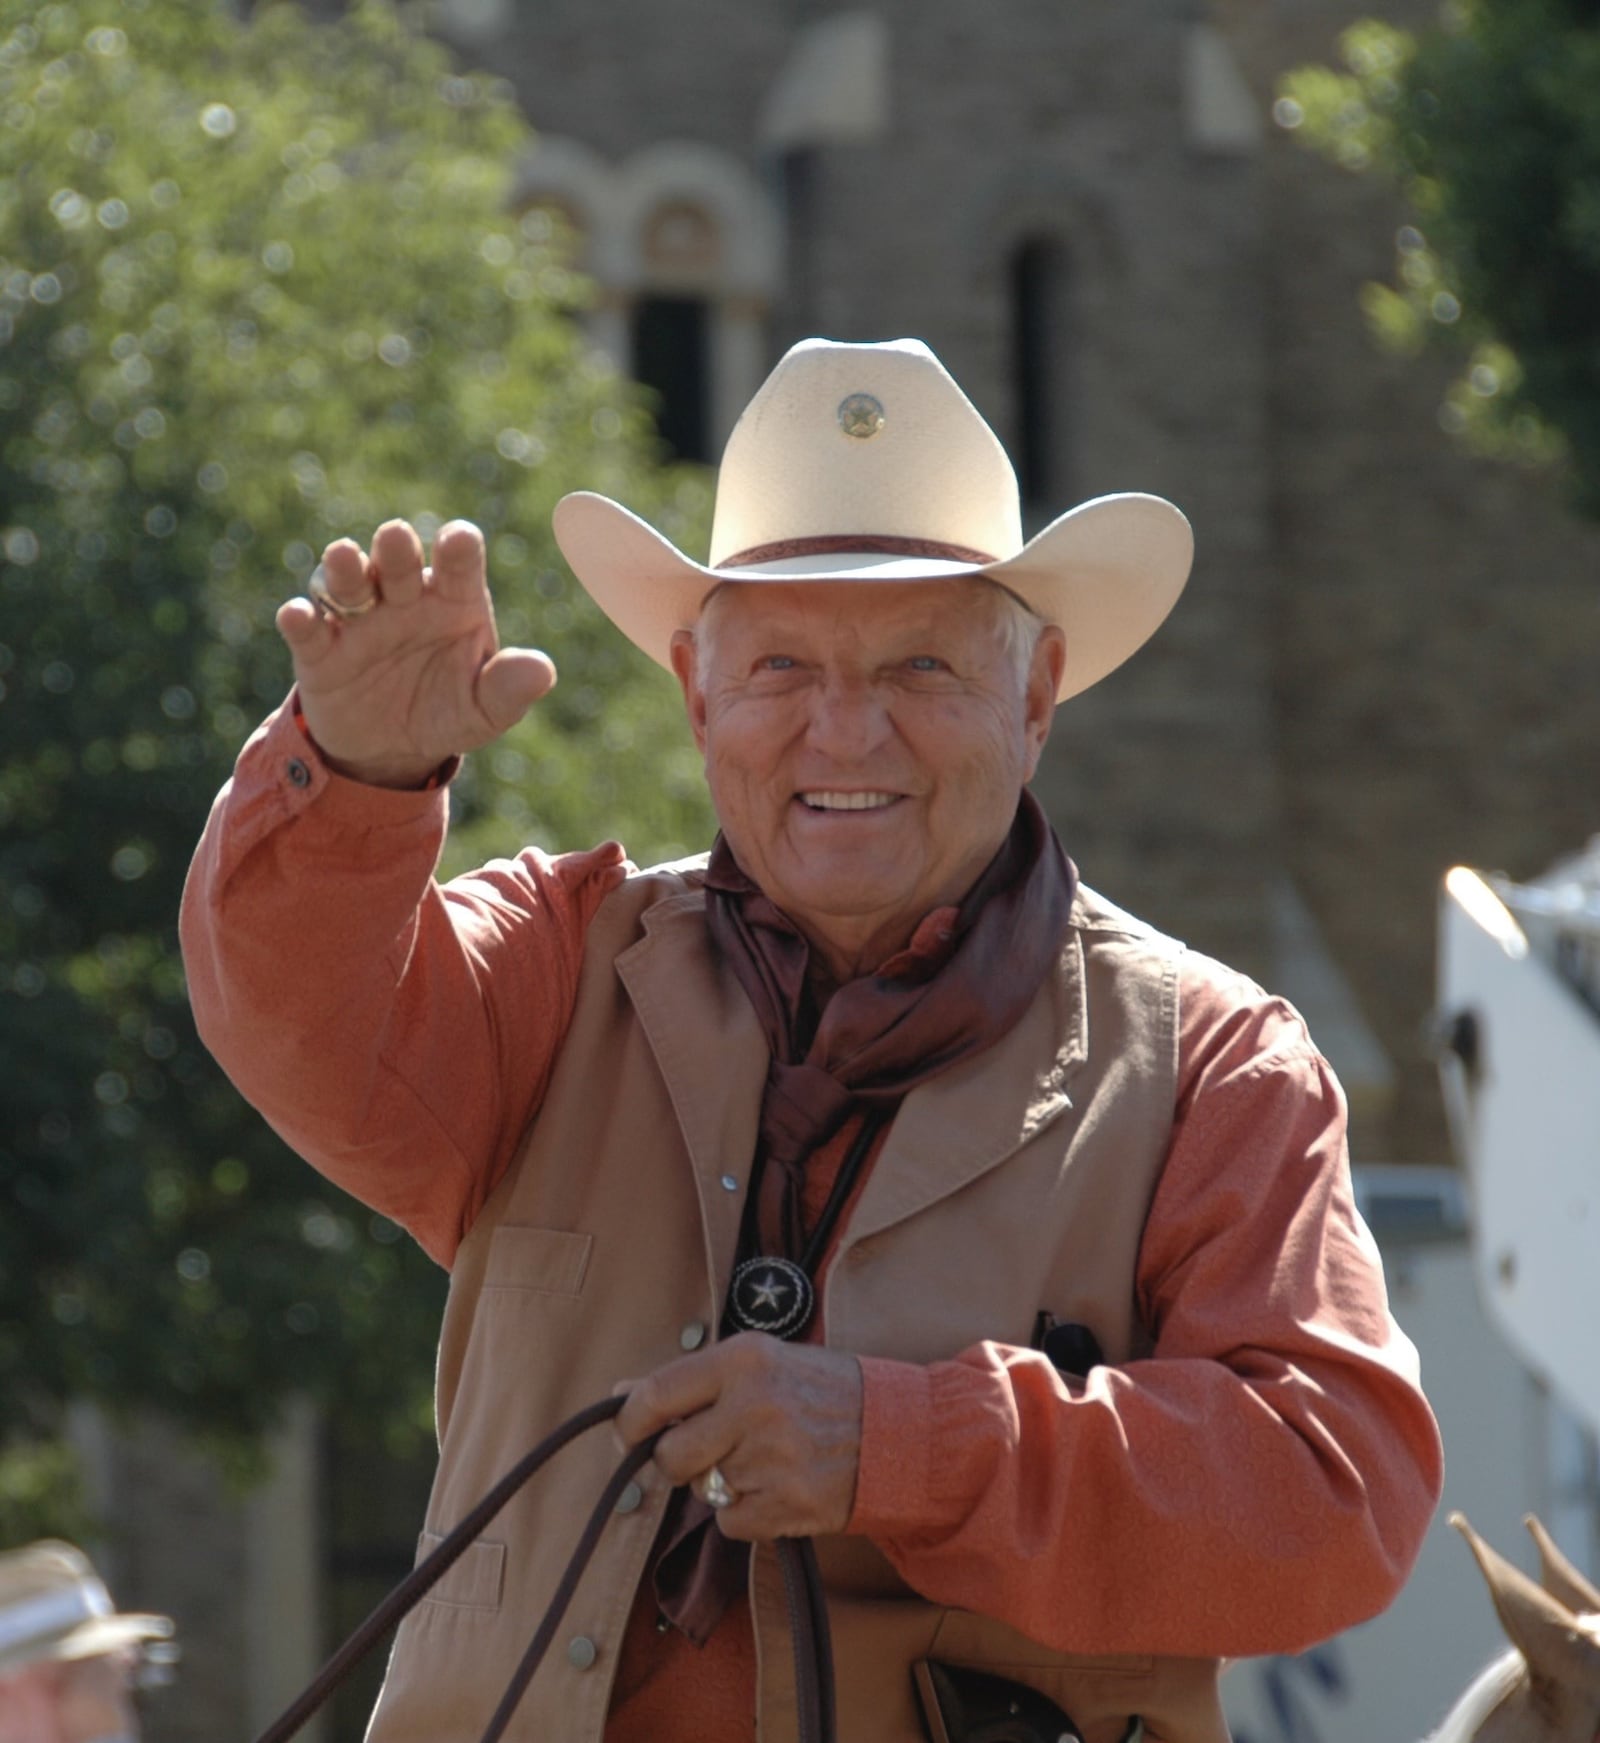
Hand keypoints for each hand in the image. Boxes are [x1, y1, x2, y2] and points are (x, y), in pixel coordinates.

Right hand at [276, 519, 555, 788]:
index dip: (458, 548)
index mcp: (454, 600)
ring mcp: (360, 620)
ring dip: (344, 569)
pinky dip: (301, 619)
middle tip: (396, 539)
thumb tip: (543, 671)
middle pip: (399, 563)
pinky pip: (309, 629)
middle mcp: (405, 598)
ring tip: (343, 559)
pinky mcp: (320, 650)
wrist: (392, 749)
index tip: (459, 540)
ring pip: (349, 582)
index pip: (460, 564)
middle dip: (396, 550)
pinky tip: (298, 616)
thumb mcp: (485, 710)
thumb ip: (509, 689)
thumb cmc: (447, 711)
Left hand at [615, 1334, 862, 1541]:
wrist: (899, 1432)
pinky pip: (730, 1523)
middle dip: (677, 1462)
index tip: (630, 1433)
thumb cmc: (824, 1390)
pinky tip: (778, 1486)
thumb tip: (623, 1390)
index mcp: (745, 1360)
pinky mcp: (786, 1505)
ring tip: (764, 1459)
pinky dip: (746, 1513)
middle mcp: (755, 1406)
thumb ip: (695, 1379)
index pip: (658, 1394)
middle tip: (704, 1452)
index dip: (631, 1421)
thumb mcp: (764, 1362)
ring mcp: (772, 1459)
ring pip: (703, 1491)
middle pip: (671, 1456)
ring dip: (721, 1484)